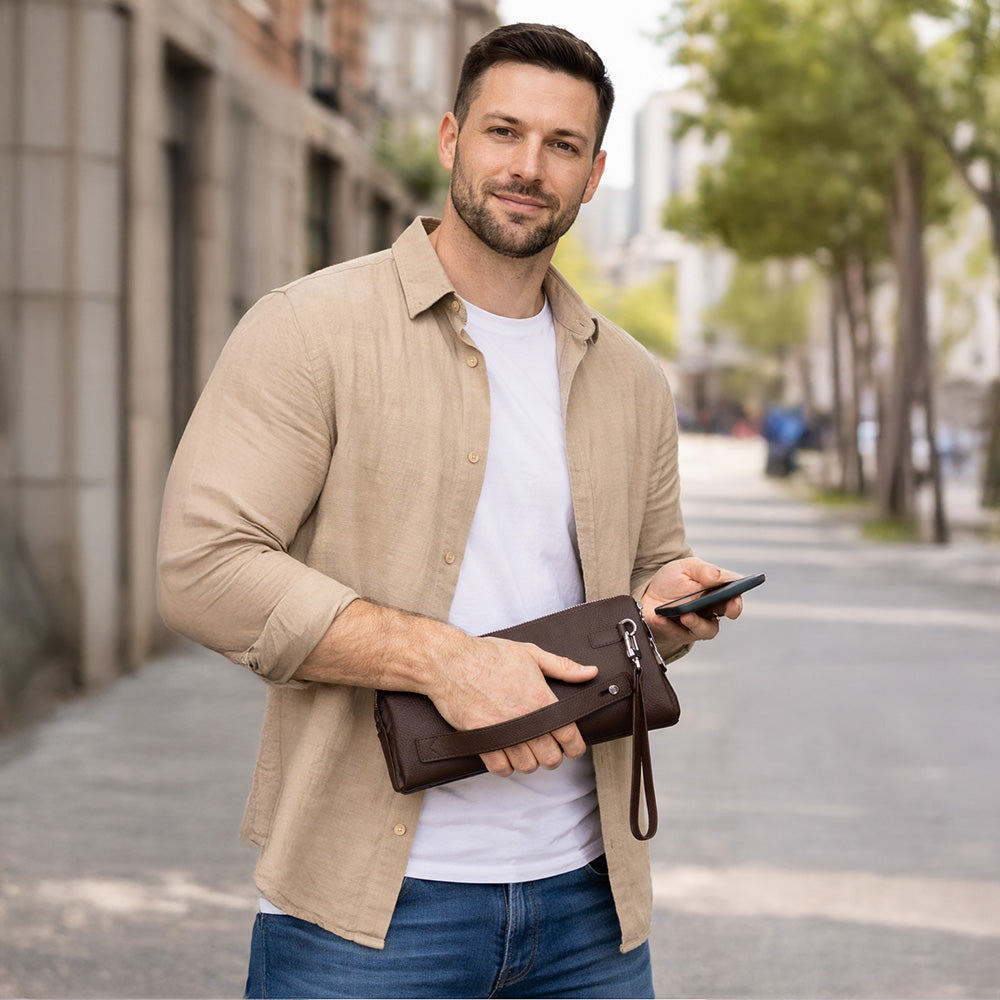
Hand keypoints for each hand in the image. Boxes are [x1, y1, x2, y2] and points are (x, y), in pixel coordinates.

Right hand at [430, 635, 598, 777]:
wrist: (450, 662)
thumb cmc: (488, 655)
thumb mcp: (530, 653)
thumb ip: (563, 666)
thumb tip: (590, 672)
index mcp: (541, 699)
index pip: (570, 737)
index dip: (575, 747)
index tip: (572, 746)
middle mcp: (524, 719)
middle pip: (550, 757)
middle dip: (552, 756)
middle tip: (547, 747)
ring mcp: (503, 732)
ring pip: (527, 766)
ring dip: (530, 762)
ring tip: (527, 751)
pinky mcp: (482, 740)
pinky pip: (500, 768)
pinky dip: (506, 767)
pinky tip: (507, 757)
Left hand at [640, 556, 744, 653]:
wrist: (647, 596)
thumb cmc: (671, 582)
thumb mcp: (685, 568)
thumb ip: (704, 570)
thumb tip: (718, 576)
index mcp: (717, 592)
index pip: (734, 597)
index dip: (737, 601)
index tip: (733, 601)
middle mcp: (711, 611)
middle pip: (725, 614)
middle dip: (725, 612)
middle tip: (723, 609)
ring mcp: (696, 626)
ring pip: (705, 630)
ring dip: (696, 623)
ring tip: (685, 615)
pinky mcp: (678, 635)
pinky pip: (676, 634)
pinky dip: (667, 626)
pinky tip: (660, 618)